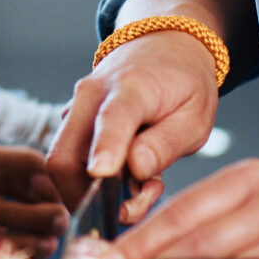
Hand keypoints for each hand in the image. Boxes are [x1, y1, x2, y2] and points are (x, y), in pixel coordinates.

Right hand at [45, 29, 220, 209]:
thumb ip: (166, 145)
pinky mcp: (71, 122)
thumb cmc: (183, 85)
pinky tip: (128, 177)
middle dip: (88, 198)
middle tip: (132, 211)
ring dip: (94, 193)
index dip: (106, 148)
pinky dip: (93, 182)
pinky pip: (70, 160)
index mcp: (130, 88)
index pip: (112, 118)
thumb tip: (135, 168)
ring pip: (63, 164)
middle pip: (65, 156)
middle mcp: (90, 95)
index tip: (102, 174)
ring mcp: (75, 108)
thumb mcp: (195, 116)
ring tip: (140, 189)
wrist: (163, 47)